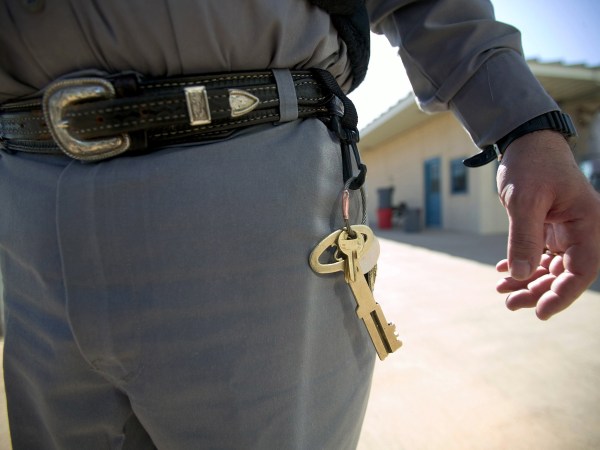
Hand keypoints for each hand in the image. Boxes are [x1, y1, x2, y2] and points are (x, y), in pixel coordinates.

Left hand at [495, 129, 599, 319]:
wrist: (525, 143)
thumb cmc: (530, 165)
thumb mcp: (524, 200)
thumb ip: (524, 237)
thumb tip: (520, 275)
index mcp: (587, 223)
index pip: (582, 269)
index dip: (563, 294)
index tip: (541, 312)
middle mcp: (580, 230)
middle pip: (565, 273)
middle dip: (538, 291)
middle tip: (509, 303)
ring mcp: (565, 230)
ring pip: (551, 267)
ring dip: (528, 281)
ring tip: (502, 291)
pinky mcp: (549, 227)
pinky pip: (539, 254)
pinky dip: (522, 264)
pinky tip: (503, 272)